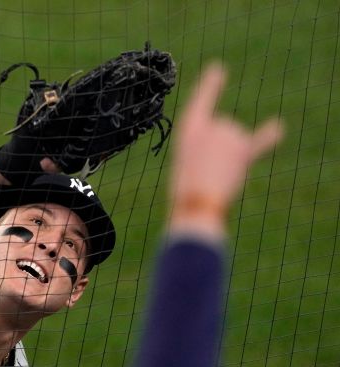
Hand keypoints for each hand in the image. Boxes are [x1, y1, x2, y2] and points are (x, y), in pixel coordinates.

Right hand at [170, 64, 283, 236]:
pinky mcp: (243, 151)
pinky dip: (269, 136)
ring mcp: (229, 134)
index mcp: (190, 124)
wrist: (196, 199)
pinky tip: (278, 127)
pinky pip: (259, 141)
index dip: (210, 85)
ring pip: (237, 143)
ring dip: (230, 160)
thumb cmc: (186, 184)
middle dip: (218, 151)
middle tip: (203, 170)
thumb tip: (239, 150)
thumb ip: (213, 149)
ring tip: (215, 174)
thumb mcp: (189, 159)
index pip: (201, 101)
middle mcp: (211, 123)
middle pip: (224, 132)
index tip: (218, 68)